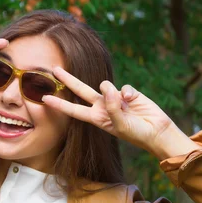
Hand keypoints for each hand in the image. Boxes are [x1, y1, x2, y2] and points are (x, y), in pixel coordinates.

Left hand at [43, 67, 198, 157]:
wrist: (156, 132)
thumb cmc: (136, 133)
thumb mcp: (121, 124)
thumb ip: (112, 106)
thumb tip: (107, 87)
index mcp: (96, 118)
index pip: (74, 110)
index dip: (59, 104)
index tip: (44, 99)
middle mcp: (102, 107)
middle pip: (81, 90)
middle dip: (68, 80)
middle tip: (54, 69)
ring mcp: (115, 99)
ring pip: (105, 86)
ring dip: (112, 92)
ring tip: (123, 104)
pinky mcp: (128, 93)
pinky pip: (123, 87)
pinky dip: (127, 93)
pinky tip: (133, 101)